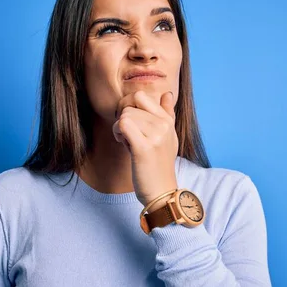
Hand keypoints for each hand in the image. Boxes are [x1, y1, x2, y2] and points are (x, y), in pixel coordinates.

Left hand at [112, 90, 178, 206]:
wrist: (162, 192)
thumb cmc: (159, 165)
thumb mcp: (168, 137)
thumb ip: (167, 114)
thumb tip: (167, 93)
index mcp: (168, 121)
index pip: (141, 96)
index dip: (128, 107)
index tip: (131, 123)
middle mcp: (164, 125)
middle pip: (130, 106)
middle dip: (123, 119)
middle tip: (129, 136)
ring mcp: (156, 135)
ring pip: (125, 115)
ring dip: (119, 129)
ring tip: (129, 143)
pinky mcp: (144, 147)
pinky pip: (123, 125)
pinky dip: (118, 134)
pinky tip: (124, 144)